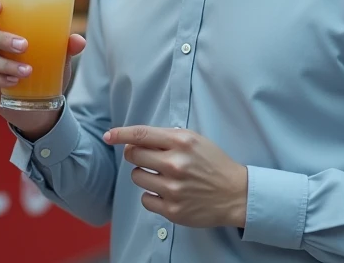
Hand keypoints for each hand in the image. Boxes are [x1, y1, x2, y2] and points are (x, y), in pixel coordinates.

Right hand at [0, 0, 85, 139]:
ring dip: (7, 65)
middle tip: (24, 45)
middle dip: (3, 39)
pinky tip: (13, 82)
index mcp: (5, 35)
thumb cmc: (46, 74)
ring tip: (28, 71)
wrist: (42, 108)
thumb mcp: (59, 59)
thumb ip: (67, 47)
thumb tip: (79, 40)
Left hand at [104, 126, 248, 228]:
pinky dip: (151, 195)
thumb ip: (167, 137)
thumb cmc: (213, 163)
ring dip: (144, 175)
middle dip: (135, 154)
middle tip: (147, 158)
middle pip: (134, 155)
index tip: (108, 135)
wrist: (235, 194)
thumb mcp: (195, 140)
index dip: (120, 134)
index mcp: (181, 142)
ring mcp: (173, 188)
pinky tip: (166, 192)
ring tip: (161, 176)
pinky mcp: (172, 210)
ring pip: (136, 177)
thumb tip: (134, 139)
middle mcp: (175, 164)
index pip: (141, 135)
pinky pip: (145, 199)